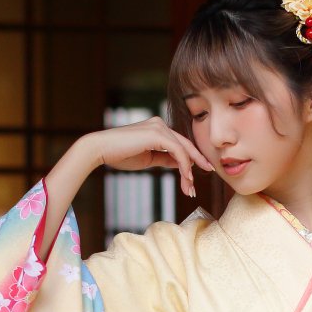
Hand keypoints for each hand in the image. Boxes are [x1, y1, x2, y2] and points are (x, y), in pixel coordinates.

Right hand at [86, 117, 212, 199]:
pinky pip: (178, 151)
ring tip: (190, 188)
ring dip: (189, 170)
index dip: (191, 158)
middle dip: (197, 162)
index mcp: (157, 128)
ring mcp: (159, 127)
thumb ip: (164, 159)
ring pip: (183, 150)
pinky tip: (186, 178)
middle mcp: (160, 124)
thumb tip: (180, 164)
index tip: (199, 171)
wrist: (101, 150)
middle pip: (186, 145)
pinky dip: (184, 166)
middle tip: (210, 172)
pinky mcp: (157, 133)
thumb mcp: (148, 159)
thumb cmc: (120, 155)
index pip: (180, 144)